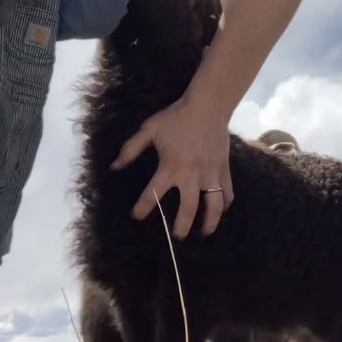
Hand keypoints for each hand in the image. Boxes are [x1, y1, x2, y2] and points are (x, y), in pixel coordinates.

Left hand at [111, 94, 232, 237]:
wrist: (208, 105)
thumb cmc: (176, 117)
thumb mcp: (149, 129)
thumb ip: (131, 149)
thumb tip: (114, 167)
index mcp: (171, 166)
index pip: (153, 194)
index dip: (142, 208)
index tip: (136, 216)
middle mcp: (191, 175)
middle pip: (188, 209)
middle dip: (182, 227)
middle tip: (177, 236)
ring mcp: (210, 173)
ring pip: (213, 205)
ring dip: (210, 222)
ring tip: (204, 233)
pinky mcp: (224, 169)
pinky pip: (227, 191)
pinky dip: (225, 203)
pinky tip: (221, 209)